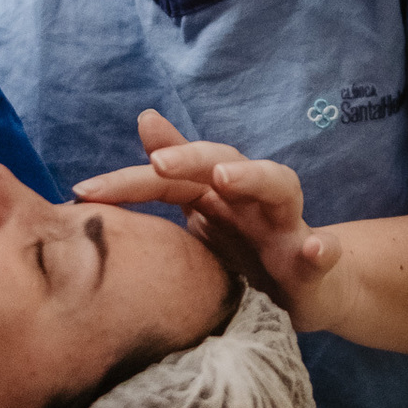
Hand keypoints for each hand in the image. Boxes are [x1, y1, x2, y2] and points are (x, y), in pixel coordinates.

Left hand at [74, 111, 344, 328]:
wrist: (310, 288)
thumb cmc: (250, 248)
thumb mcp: (206, 211)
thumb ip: (172, 176)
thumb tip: (145, 119)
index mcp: (218, 194)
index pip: (170, 177)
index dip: (130, 180)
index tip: (85, 191)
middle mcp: (252, 199)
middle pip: (224, 162)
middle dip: (192, 157)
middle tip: (159, 162)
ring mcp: (286, 227)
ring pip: (279, 187)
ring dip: (253, 177)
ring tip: (225, 178)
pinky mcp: (314, 262)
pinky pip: (322, 252)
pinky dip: (322, 249)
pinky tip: (315, 250)